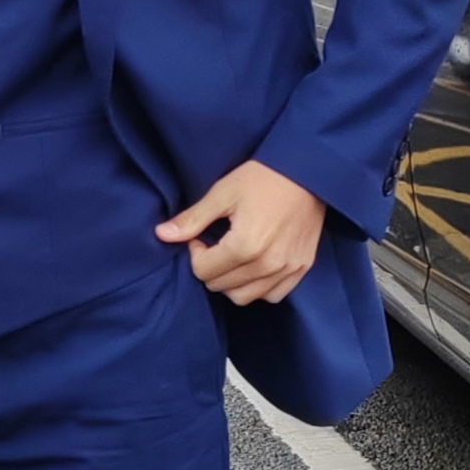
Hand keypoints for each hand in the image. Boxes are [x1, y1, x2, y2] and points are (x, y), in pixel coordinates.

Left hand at [157, 159, 325, 306]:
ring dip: (230, 282)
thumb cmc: (263, 178)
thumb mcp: (223, 193)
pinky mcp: (302, 268)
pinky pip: (273, 295)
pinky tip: (253, 267)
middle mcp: (268, 265)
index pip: (203, 271)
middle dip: (210, 267)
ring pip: (245, 296)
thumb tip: (161, 235)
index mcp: (246, 246)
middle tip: (214, 245)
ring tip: (232, 257)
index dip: (195, 253)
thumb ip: (192, 219)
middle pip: (221, 286)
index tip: (201, 236)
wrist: (308, 172)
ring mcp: (288, 269)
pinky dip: (258, 287)